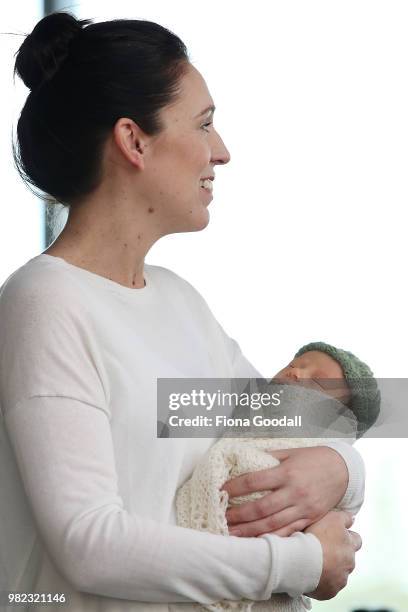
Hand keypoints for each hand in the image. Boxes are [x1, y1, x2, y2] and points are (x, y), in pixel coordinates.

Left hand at [221, 446, 348, 536]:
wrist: (343, 470)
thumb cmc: (313, 458)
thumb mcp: (290, 452)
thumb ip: (268, 457)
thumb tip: (243, 458)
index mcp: (286, 472)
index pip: (254, 481)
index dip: (235, 487)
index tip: (221, 491)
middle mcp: (294, 492)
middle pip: (261, 508)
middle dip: (238, 515)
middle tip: (221, 518)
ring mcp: (303, 508)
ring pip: (273, 525)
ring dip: (250, 532)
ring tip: (232, 535)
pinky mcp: (310, 519)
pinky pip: (289, 533)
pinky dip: (272, 539)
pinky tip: (258, 543)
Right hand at [305, 510, 361, 599]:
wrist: (301, 560)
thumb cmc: (314, 536)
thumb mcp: (331, 517)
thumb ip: (344, 517)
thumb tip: (353, 518)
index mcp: (350, 545)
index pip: (356, 540)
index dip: (346, 537)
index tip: (334, 536)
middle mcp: (349, 563)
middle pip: (348, 558)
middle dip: (338, 554)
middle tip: (321, 549)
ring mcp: (341, 579)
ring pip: (339, 573)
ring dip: (330, 569)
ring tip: (314, 563)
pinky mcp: (331, 592)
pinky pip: (329, 587)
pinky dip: (322, 582)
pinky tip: (311, 574)